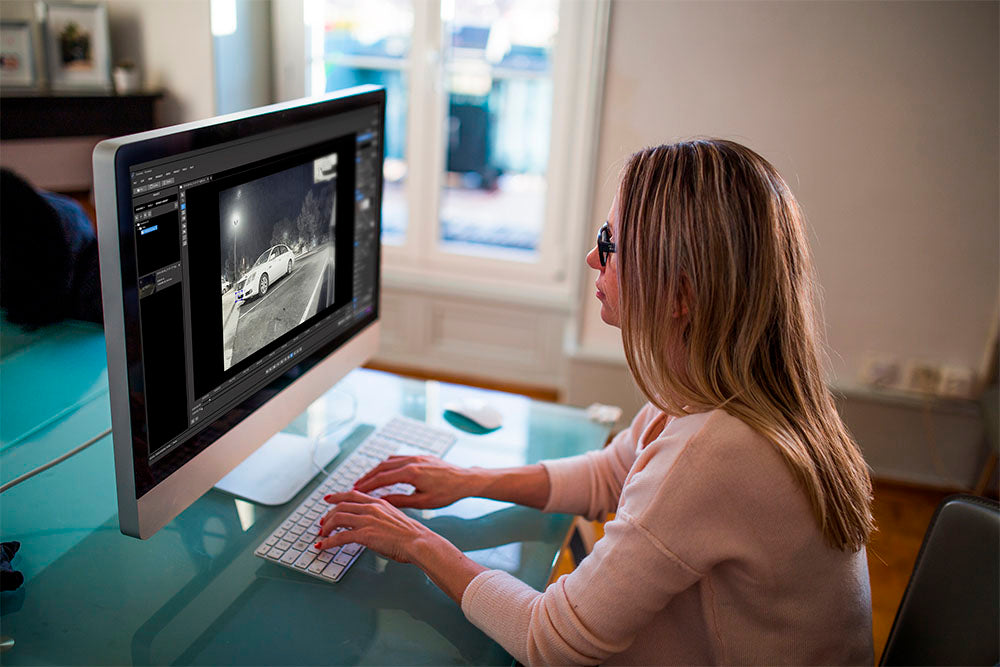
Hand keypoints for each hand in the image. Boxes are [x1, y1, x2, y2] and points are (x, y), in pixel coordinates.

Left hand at [316, 490, 437, 563]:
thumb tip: (372, 525)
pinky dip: (328, 542)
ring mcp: (367, 520)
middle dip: (328, 514)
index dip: (338, 496)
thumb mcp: (395, 518)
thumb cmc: (411, 535)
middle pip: (341, 505)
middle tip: (322, 523)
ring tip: (322, 535)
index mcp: (379, 503)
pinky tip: (323, 546)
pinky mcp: (364, 534)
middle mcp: (371, 508)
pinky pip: (340, 537)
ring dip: (326, 527)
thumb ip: (381, 517)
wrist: (418, 542)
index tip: (329, 499)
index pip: (353, 495)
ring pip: (337, 518)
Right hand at [352, 455, 476, 508]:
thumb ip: (400, 501)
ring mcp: (416, 456)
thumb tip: (382, 502)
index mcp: (411, 473)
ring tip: (366, 480)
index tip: (355, 491)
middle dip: (367, 477)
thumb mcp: (423, 502)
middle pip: (382, 467)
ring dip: (376, 470)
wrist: (465, 480)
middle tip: (355, 486)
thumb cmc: (448, 493)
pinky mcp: (421, 456)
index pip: (382, 478)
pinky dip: (388, 464)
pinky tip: (384, 470)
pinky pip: (399, 457)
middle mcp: (412, 461)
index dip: (367, 485)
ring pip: (389, 460)